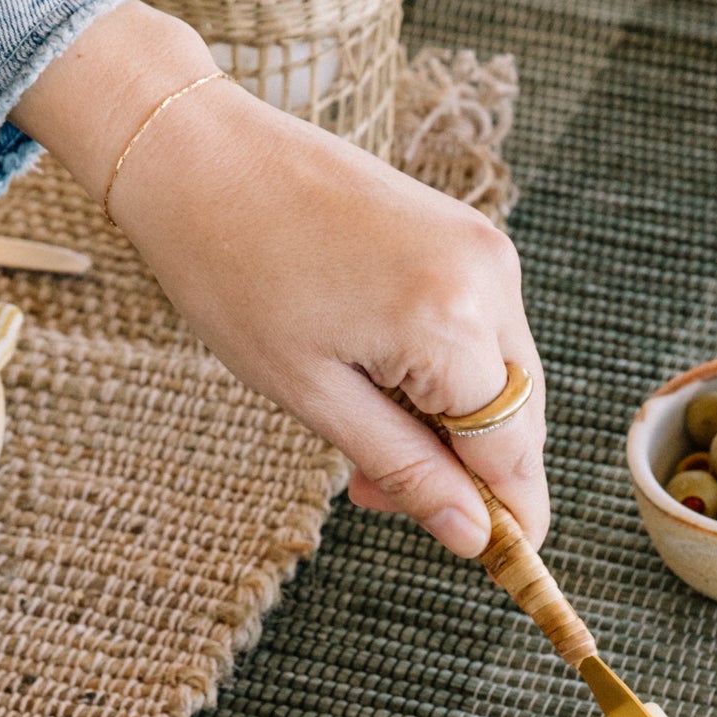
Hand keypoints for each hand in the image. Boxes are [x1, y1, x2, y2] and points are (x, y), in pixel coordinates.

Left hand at [13, 0, 547, 555]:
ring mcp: (482, 246)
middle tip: (374, 494)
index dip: (507, 517)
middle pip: (519, 418)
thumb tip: (474, 536)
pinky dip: (444, 370)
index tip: (492, 562)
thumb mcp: (314, 397)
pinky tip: (377, 376)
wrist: (197, 154)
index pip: (515, 453)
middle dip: (467, 473)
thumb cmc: (233, 273)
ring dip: (452, 423)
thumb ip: (406, 469)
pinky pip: (481, 329)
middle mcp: (488, 277)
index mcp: (451, 322)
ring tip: (362, 429)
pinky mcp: (465, 231)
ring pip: (502, 376)